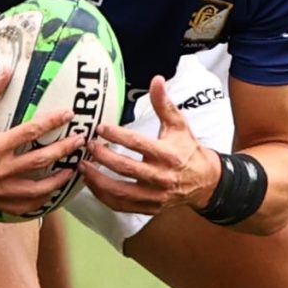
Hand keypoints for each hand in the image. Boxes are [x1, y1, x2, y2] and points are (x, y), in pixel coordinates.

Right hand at [0, 65, 84, 214]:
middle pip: (40, 162)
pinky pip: (18, 207)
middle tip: (79, 143)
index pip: (30, 133)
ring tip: (70, 173)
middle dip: (63, 151)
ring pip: (34, 191)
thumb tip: (6, 71)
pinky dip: (36, 204)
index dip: (52, 122)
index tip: (67, 114)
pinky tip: (46, 198)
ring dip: (55, 182)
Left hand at [81, 76, 217, 215]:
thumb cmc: (188, 150)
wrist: (204, 181)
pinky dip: (104, 196)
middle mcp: (161, 177)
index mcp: (167, 155)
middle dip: (103, 157)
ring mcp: (154, 196)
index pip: (137, 144)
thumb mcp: (179, 125)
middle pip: (125, 168)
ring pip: (120, 191)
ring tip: (83, 166)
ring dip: (97, 180)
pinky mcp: (149, 208)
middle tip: (88, 146)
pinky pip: (121, 205)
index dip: (116, 135)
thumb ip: (164, 104)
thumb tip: (156, 80)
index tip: (101, 128)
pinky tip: (92, 185)